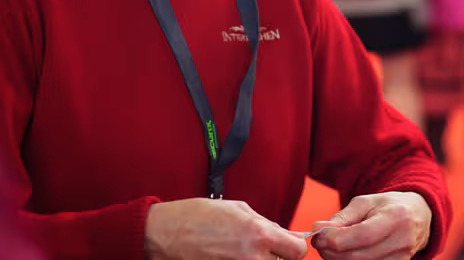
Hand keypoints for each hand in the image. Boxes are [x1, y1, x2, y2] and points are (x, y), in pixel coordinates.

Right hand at [146, 198, 307, 259]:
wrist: (166, 234)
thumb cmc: (197, 216)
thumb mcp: (237, 208)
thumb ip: (265, 223)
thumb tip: (284, 234)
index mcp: (258, 234)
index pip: (297, 251)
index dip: (293, 246)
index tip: (287, 244)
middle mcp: (252, 257)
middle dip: (278, 256)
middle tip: (265, 249)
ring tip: (244, 251)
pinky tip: (232, 256)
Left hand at [311, 192, 431, 258]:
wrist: (416, 217)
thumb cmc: (387, 207)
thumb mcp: (365, 202)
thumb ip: (342, 217)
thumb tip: (318, 229)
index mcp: (396, 217)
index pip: (363, 235)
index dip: (337, 239)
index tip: (319, 235)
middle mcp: (402, 241)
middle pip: (359, 256)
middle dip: (332, 251)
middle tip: (319, 241)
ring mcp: (401, 259)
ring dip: (338, 259)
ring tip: (331, 246)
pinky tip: (343, 253)